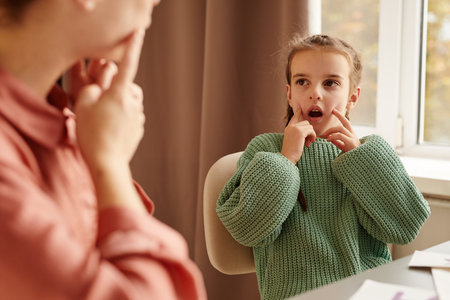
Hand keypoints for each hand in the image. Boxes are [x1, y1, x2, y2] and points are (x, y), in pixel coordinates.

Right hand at [74, 30, 145, 170]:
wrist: (107, 163)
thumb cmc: (92, 134)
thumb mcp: (83, 105)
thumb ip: (93, 88)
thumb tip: (102, 85)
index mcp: (119, 93)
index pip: (127, 64)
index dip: (132, 46)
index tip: (138, 33)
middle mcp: (133, 103)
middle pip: (128, 86)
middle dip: (117, 88)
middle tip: (99, 102)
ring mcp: (138, 117)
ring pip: (130, 101)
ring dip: (120, 104)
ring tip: (104, 119)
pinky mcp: (139, 129)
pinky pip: (132, 116)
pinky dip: (123, 117)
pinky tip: (111, 129)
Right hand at [281, 105, 315, 163]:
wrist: (287, 157)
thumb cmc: (291, 152)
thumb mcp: (293, 140)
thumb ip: (298, 134)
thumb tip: (308, 130)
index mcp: (288, 128)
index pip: (294, 117)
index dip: (297, 112)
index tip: (299, 106)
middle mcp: (291, 126)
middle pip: (305, 122)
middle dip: (309, 131)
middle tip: (308, 141)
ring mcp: (295, 128)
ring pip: (309, 126)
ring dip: (311, 134)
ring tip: (308, 143)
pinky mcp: (300, 132)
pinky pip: (311, 130)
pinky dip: (313, 136)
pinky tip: (310, 143)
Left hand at [323, 109, 360, 151]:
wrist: (361, 161)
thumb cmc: (353, 154)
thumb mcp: (343, 146)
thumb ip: (337, 141)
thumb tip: (329, 138)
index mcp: (352, 134)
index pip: (346, 122)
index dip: (340, 116)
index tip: (333, 110)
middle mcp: (353, 134)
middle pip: (344, 123)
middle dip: (333, 125)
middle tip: (323, 132)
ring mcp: (352, 138)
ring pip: (341, 128)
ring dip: (331, 131)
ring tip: (325, 137)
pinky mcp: (351, 142)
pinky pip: (340, 135)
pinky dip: (333, 136)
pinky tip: (328, 139)